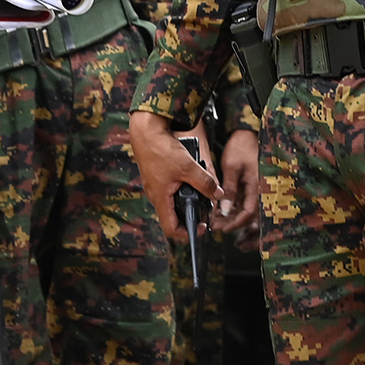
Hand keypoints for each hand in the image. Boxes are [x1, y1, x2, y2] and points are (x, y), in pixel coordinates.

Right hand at [131, 110, 221, 241]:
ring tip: (203, 191)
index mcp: (161, 199)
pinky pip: (172, 188)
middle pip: (174, 215)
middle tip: (206, 209)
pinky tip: (193, 175)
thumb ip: (204, 182)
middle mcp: (156, 196)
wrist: (146, 130)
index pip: (171, 229)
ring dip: (189, 198)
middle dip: (191, 214)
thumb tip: (218, 194)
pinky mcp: (158, 176)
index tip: (202, 227)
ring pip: (174, 200)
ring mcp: (157, 186)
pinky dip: (184, 186)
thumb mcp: (188, 167)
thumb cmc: (161, 149)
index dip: (187, 233)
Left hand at [215, 127, 262, 238]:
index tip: (221, 227)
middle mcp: (261, 190)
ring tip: (217, 220)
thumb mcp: (232, 167)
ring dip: (234, 217)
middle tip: (216, 226)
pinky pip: (247, 201)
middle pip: (249, 215)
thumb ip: (229, 189)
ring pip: (248, 210)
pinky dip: (236, 208)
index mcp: (257, 187)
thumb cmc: (242, 147)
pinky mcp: (254, 185)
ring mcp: (258, 188)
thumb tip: (225, 209)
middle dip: (233, 223)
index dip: (234, 223)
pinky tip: (224, 209)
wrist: (249, 133)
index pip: (248, 213)